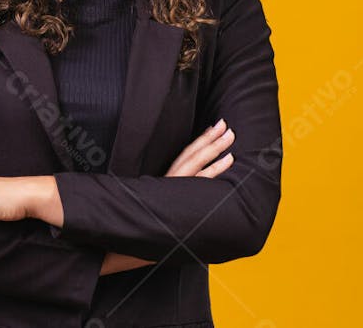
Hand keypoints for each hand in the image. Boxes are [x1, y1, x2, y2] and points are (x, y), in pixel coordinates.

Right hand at [101, 119, 235, 273]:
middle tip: (227, 126)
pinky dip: (215, 169)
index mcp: (167, 179)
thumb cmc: (148, 221)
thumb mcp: (160, 203)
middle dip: (210, 139)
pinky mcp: (182, 196)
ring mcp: (177, 187)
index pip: (185, 154)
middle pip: (192, 154)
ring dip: (215, 148)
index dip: (200, 141)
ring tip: (230, 137)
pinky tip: (228, 161)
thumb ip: (172, 194)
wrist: (132, 236)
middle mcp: (171, 179)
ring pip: (198, 162)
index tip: (213, 128)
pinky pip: (201, 181)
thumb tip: (186, 189)